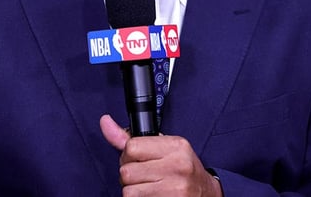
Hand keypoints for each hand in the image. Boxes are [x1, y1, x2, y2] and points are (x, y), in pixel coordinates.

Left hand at [100, 115, 222, 195]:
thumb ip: (130, 138)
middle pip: (127, 171)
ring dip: (133, 192)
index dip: (128, 156)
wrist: (206, 194)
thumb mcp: (163, 148)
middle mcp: (177, 165)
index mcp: (175, 146)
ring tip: (148, 188)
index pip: (132, 147)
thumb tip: (104, 121)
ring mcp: (175, 188)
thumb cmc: (182, 169)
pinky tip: (152, 196)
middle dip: (129, 176)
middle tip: (143, 177)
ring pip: (128, 191)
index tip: (137, 160)